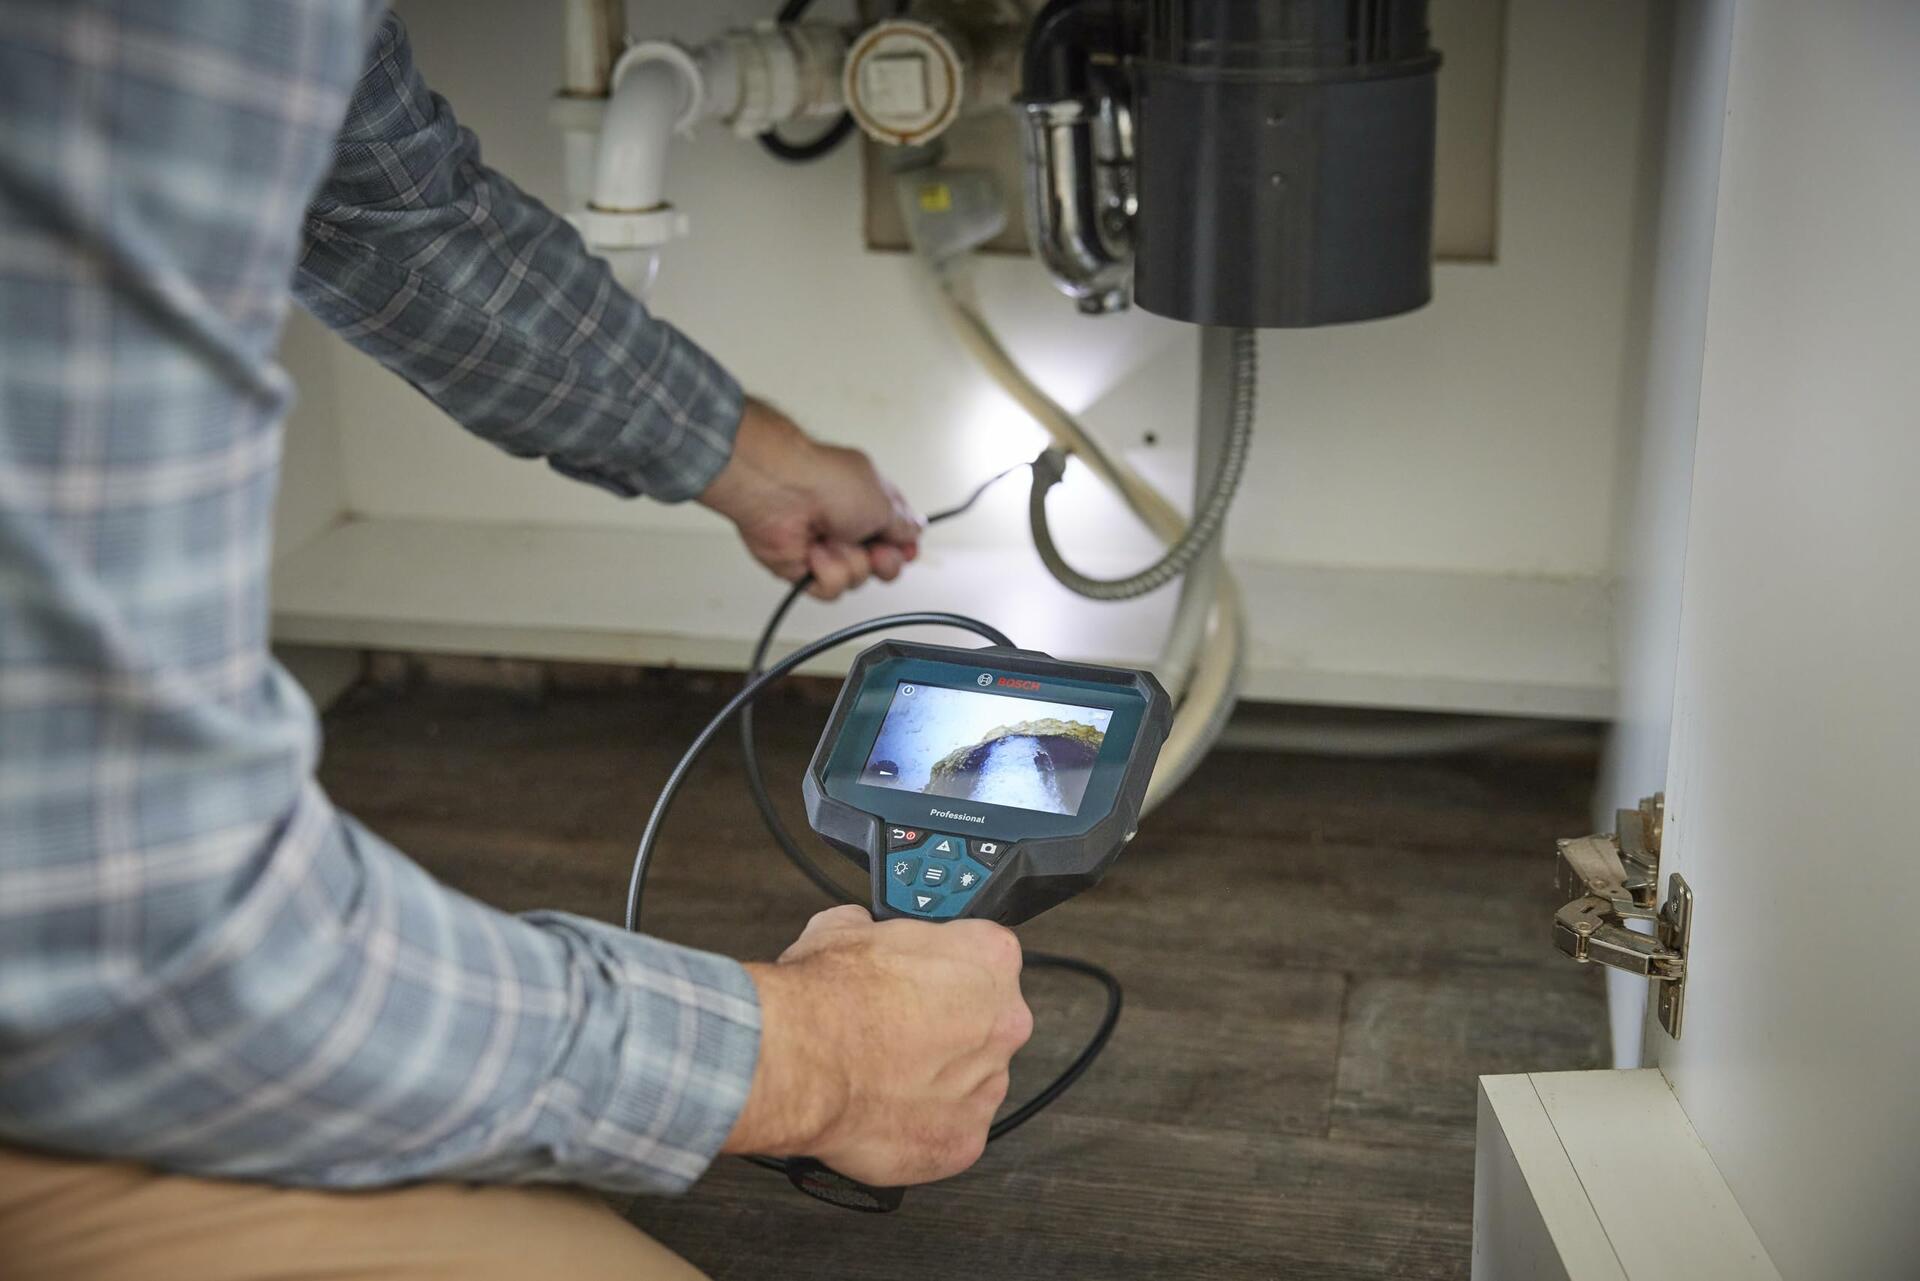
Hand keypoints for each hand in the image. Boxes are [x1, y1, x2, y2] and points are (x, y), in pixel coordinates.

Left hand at [698, 398, 923, 599]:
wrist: (779, 491)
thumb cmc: (826, 481)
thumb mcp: (883, 500)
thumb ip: (904, 524)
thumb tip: (915, 531)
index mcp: (871, 503)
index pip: (899, 537)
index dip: (905, 548)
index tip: (906, 548)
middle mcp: (850, 527)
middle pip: (883, 566)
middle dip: (884, 562)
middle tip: (873, 548)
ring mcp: (828, 549)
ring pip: (858, 579)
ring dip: (850, 562)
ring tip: (833, 538)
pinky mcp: (806, 570)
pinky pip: (831, 589)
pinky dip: (826, 571)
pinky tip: (814, 551)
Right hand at [724, 905, 1032, 1186]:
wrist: (801, 1060)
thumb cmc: (827, 996)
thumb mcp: (845, 927)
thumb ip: (876, 929)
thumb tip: (862, 929)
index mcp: (990, 958)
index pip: (984, 957)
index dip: (945, 968)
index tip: (920, 980)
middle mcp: (1004, 1022)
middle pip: (985, 1024)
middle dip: (945, 1027)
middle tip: (896, 1030)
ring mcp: (987, 1087)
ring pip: (968, 1082)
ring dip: (934, 1080)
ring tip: (881, 1075)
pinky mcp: (963, 1142)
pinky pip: (948, 1134)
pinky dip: (917, 1127)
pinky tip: (880, 1112)